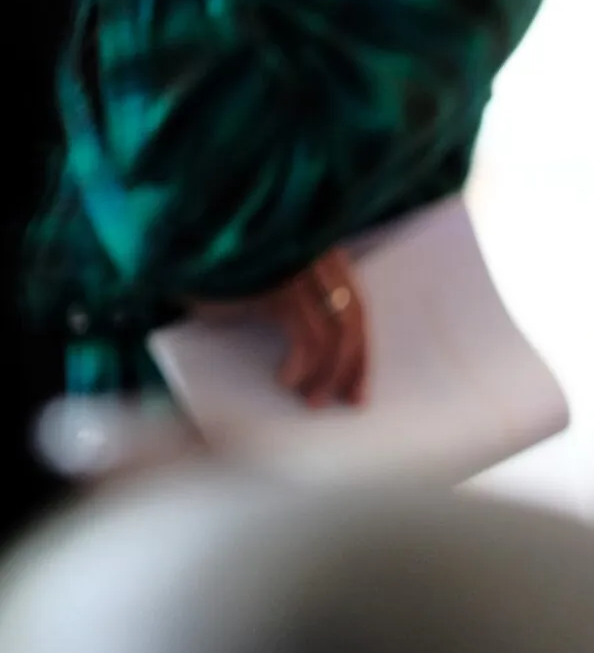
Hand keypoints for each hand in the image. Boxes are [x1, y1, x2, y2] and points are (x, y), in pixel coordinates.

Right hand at [192, 248, 369, 408]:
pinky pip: (305, 336)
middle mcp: (316, 256)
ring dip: (326, 373)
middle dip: (352, 365)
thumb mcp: (266, 286)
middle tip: (348, 401)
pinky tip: (286, 380)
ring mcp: (300, 270)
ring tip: (312, 399)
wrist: (173, 256)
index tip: (359, 382)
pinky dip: (302, 365)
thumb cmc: (217, 275)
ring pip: (333, 333)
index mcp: (319, 252)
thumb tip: (324, 360)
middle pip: (351, 319)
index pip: (356, 305)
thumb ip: (299, 305)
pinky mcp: (277, 288)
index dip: (361, 347)